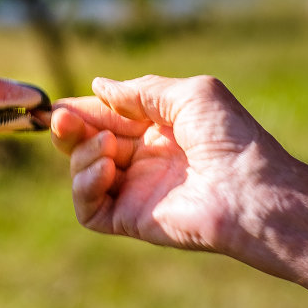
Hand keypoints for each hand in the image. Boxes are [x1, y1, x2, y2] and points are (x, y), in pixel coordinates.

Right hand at [49, 75, 300, 258]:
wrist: (247, 190)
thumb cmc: (230, 138)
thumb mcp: (190, 94)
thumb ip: (142, 91)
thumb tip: (99, 87)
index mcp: (159, 129)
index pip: (107, 117)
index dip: (83, 110)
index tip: (60, 104)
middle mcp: (144, 159)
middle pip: (87, 143)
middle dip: (71, 129)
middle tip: (62, 120)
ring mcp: (135, 191)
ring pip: (82, 172)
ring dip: (82, 154)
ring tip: (107, 146)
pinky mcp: (129, 220)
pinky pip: (89, 208)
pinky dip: (85, 186)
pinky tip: (106, 169)